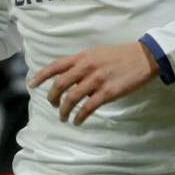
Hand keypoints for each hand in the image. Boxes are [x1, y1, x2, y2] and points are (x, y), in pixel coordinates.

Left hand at [30, 42, 158, 124]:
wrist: (143, 57)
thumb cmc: (119, 55)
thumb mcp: (96, 53)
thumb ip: (81, 62)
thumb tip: (68, 74)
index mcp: (82, 56)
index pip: (55, 66)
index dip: (41, 76)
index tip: (31, 85)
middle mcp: (86, 67)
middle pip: (60, 84)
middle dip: (52, 97)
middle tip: (52, 104)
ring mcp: (96, 80)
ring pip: (72, 98)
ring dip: (64, 110)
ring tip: (63, 117)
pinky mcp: (108, 92)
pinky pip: (88, 107)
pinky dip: (80, 116)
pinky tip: (78, 121)